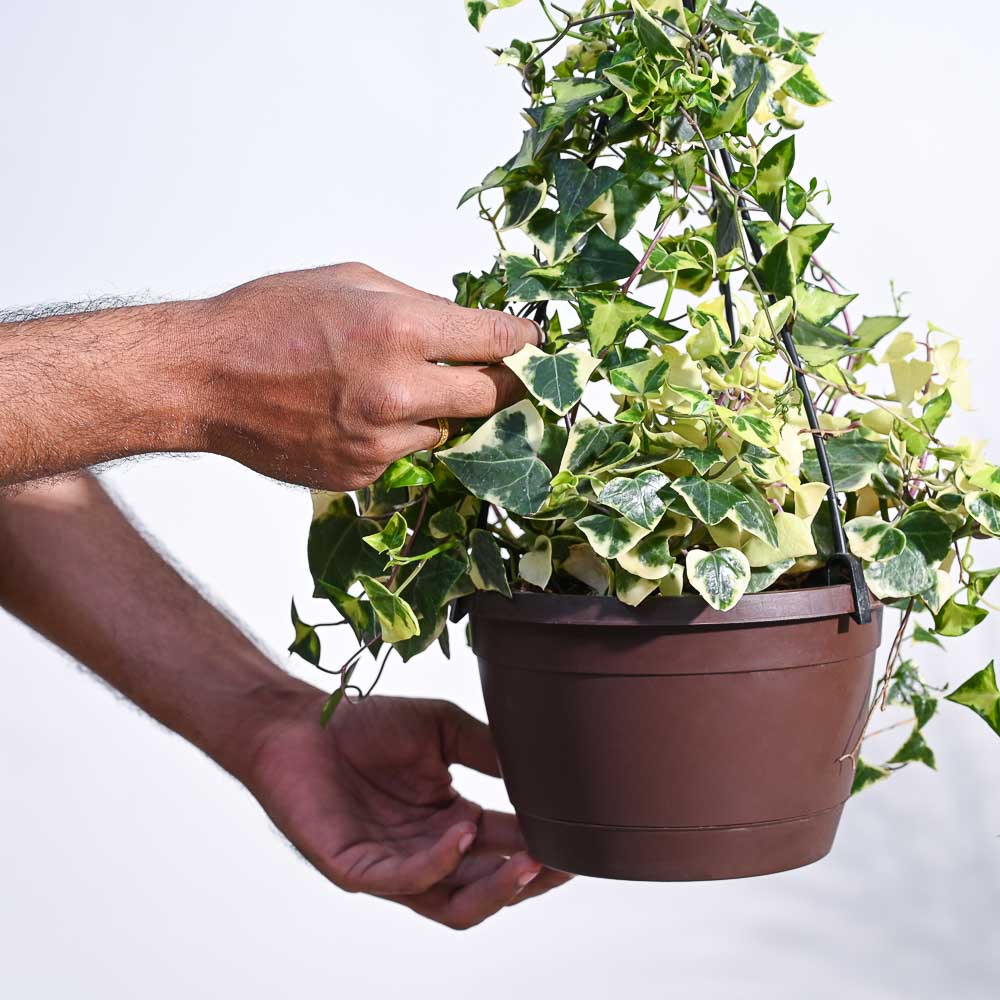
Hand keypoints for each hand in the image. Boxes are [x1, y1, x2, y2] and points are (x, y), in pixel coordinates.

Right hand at [197, 263, 540, 489]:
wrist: (203, 379)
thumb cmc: (267, 319)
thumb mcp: (349, 282)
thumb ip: (417, 303)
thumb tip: (462, 323)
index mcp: (400, 330)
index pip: (497, 341)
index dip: (525, 342)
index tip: (535, 344)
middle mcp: (397, 392)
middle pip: (490, 398)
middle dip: (501, 383)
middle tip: (500, 374)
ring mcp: (378, 441)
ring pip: (444, 429)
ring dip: (434, 409)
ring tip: (383, 385)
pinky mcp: (359, 473)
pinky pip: (401, 453)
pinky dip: (392, 433)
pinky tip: (351, 411)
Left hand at [242, 689, 571, 928]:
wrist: (302, 720)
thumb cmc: (365, 724)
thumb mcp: (443, 729)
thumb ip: (487, 748)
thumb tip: (539, 763)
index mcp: (449, 822)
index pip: (505, 846)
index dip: (542, 847)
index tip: (580, 837)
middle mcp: (426, 852)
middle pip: (488, 887)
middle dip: (529, 879)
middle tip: (564, 859)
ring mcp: (392, 866)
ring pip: (453, 902)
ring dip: (495, 887)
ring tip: (529, 860)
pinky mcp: (356, 868)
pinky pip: (404, 881)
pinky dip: (437, 864)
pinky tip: (460, 834)